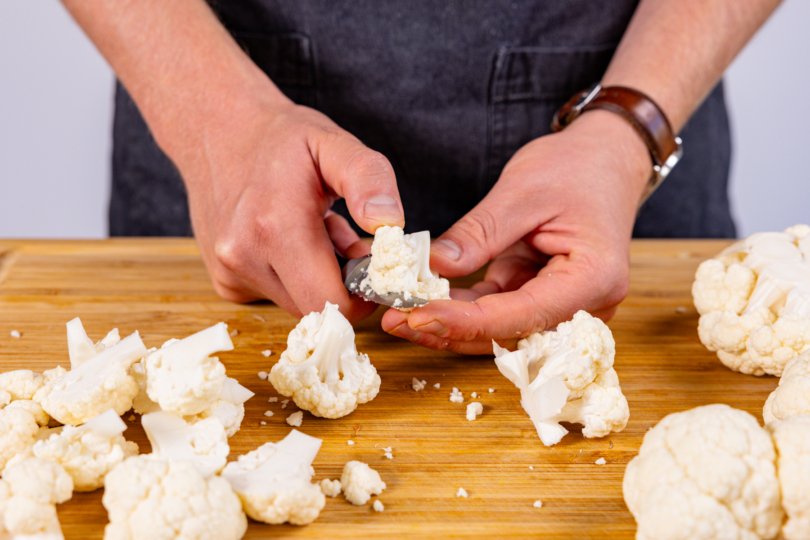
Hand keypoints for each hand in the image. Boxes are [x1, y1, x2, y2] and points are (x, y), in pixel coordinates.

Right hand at [178, 99, 403, 320]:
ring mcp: (229, 271)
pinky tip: (288, 239)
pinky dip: (292, 276)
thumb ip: (369, 179)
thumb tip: (389, 224)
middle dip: (341, 284)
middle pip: (317, 308)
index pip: (333, 303)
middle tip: (346, 239)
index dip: (363, 294)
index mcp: (276, 226)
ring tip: (315, 230)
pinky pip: (275, 294)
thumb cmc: (279, 137)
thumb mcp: (333, 142)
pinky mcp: (224, 280)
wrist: (215, 128)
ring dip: (317, 278)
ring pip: (297, 303)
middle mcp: (244, 256)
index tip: (373, 265)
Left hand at [381, 110, 650, 352]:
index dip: (467, 322)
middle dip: (450, 331)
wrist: (605, 160)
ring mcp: (564, 305)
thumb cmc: (576, 168)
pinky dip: (461, 309)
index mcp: (594, 277)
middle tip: (395, 322)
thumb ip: (480, 233)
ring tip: (398, 316)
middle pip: (510, 333)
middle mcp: (586, 304)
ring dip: (451, 325)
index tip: (417, 317)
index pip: (523, 313)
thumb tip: (434, 267)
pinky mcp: (540, 297)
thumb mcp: (522, 191)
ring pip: (499, 330)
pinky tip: (424, 303)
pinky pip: (497, 311)